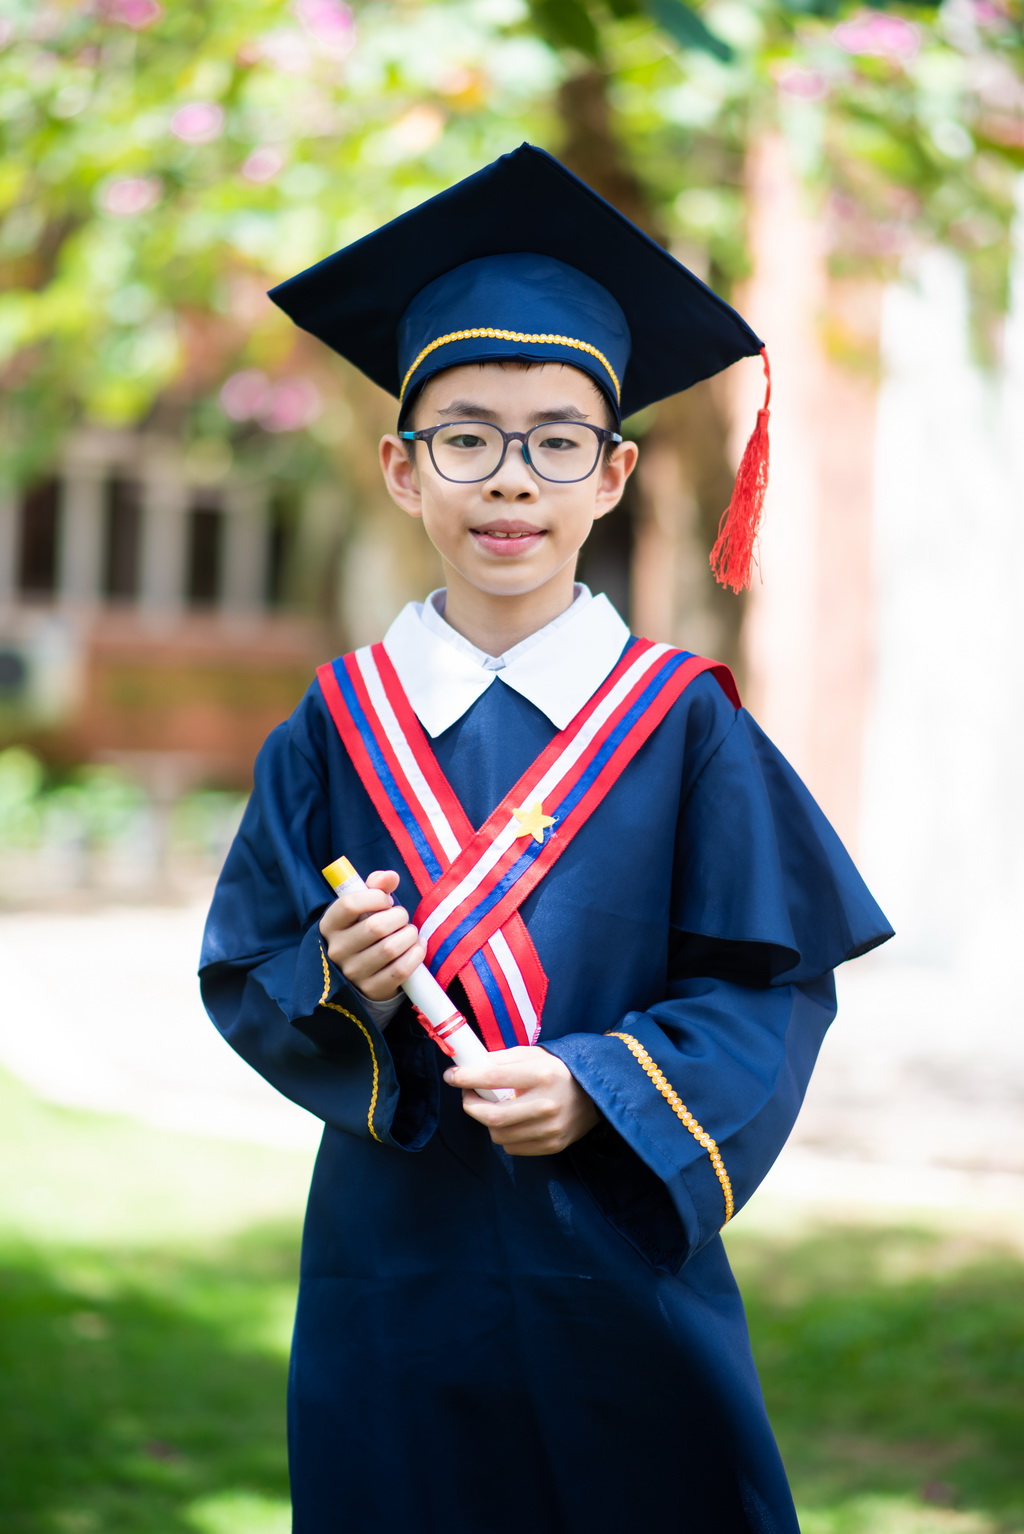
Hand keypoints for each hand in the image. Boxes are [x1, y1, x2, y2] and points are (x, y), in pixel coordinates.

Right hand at [318, 869, 424, 1001]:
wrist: (360, 972)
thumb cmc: (363, 930)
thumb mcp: (363, 907)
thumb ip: (376, 886)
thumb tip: (391, 876)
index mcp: (329, 925)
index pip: (349, 905)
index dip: (375, 897)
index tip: (386, 900)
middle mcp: (336, 950)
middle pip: (375, 927)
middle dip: (398, 917)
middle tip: (401, 918)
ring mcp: (353, 973)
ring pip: (390, 948)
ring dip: (409, 935)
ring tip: (409, 933)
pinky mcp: (372, 990)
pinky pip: (400, 970)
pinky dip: (415, 955)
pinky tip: (417, 947)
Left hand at [444, 1047, 598, 1155]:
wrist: (597, 1093)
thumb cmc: (559, 1070)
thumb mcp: (534, 1055)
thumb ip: (502, 1059)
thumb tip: (470, 1065)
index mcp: (541, 1075)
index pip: (493, 1078)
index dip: (466, 1078)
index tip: (452, 1075)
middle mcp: (546, 1104)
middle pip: (491, 1116)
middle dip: (470, 1105)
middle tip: (467, 1094)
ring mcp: (550, 1129)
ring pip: (499, 1134)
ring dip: (488, 1121)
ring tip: (493, 1107)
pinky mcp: (553, 1145)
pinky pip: (513, 1147)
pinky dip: (505, 1135)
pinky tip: (512, 1121)